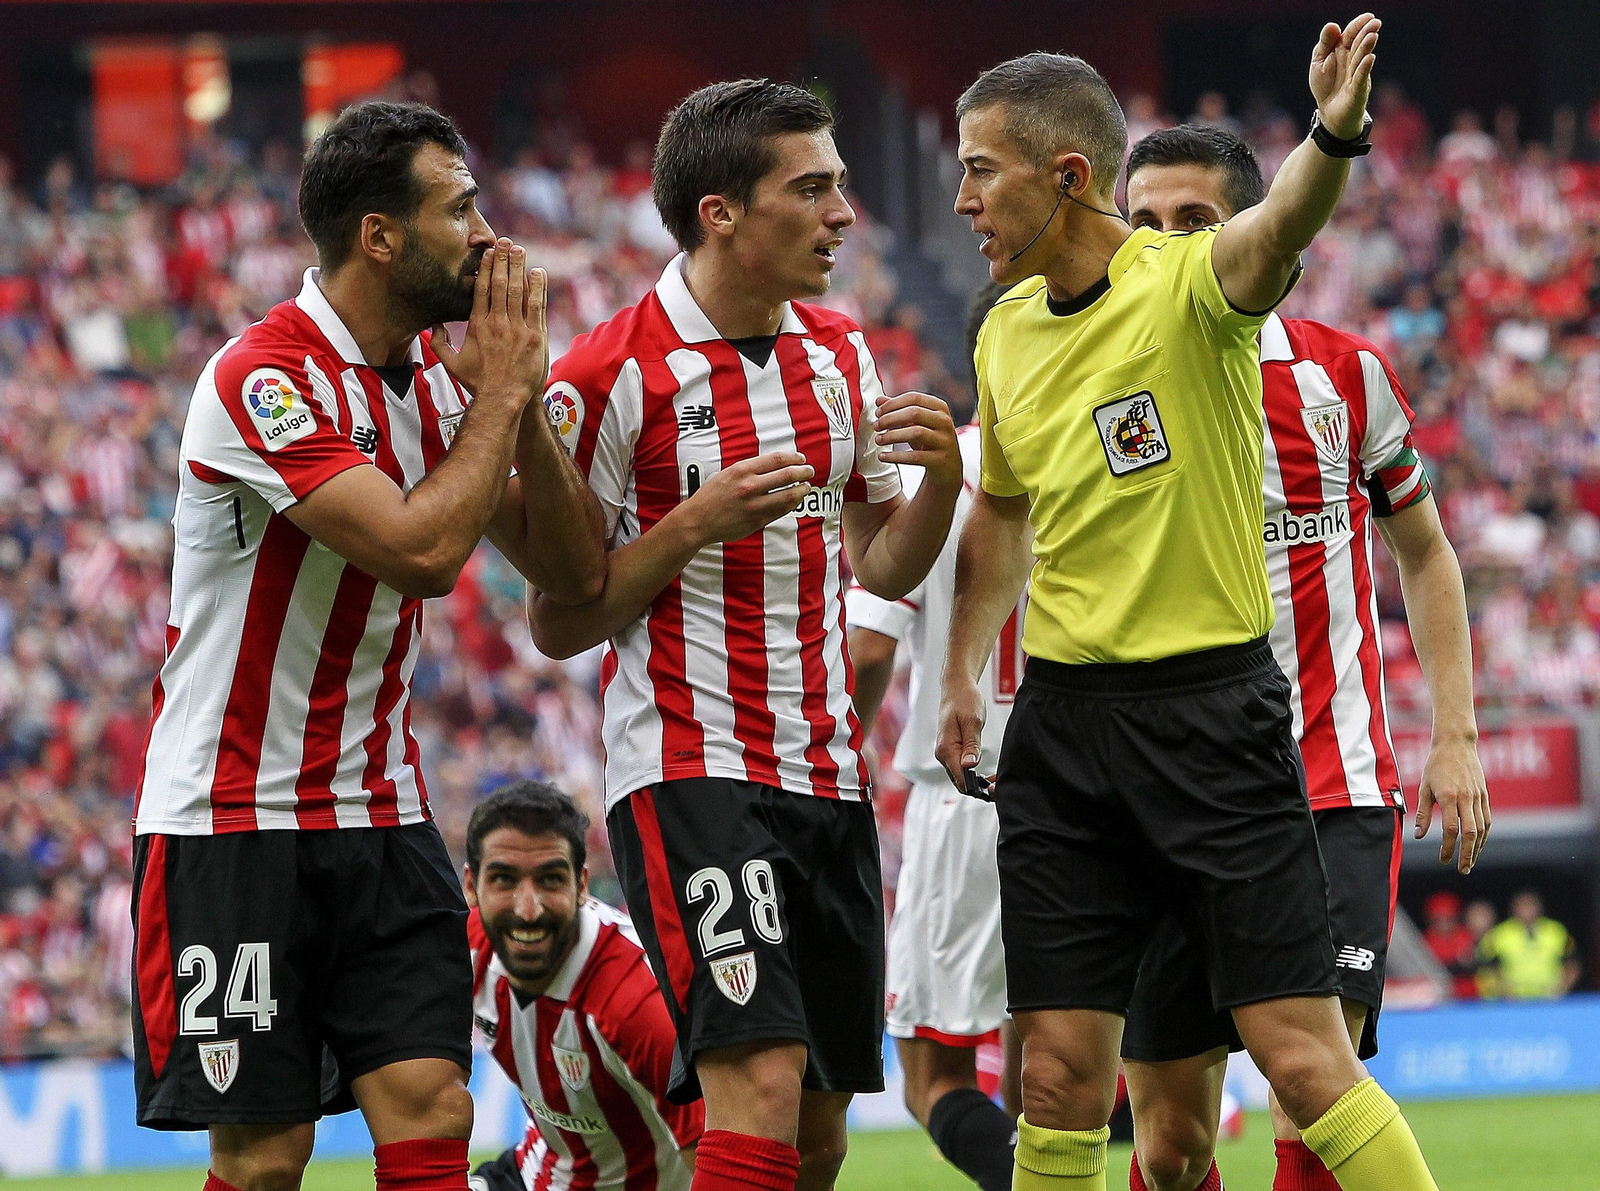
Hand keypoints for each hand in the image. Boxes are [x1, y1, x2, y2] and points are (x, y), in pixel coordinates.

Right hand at [432, 239, 548, 409]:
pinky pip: (537, 306)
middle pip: (500, 284)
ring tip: (520, 250)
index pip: (481, 289)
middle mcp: (498, 323)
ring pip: (518, 291)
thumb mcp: (452, 363)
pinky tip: (538, 273)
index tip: (488, 252)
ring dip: (519, 268)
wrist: (503, 399)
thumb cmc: (478, 383)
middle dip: (503, 260)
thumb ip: (439, 343)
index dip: (486, 268)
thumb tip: (431, 326)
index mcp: (478, 326)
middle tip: (505, 242)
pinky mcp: (536, 337)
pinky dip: (538, 288)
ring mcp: (518, 329)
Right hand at [681, 453, 814, 544]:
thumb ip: (750, 469)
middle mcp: (749, 486)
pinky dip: (791, 504)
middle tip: (810, 471)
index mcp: (741, 470)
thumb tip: (776, 465)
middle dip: (803, 472)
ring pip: (789, 495)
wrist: (698, 521)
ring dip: (801, 490)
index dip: (793, 458)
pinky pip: (781, 511)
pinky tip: (794, 501)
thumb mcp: (728, 474)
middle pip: (787, 475)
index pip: (776, 459)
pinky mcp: (757, 521)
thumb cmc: (711, 495)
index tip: (801, 459)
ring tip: (806, 487)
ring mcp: (755, 505)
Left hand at [875, 392, 961, 487]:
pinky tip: (883, 456)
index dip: (893, 404)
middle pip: (914, 413)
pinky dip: (896, 456)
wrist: (948, 468)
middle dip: (891, 418)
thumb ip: (899, 410)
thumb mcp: (916, 424)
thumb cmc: (929, 441)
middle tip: (876, 426)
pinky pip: (915, 456)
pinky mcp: (941, 459)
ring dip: (892, 435)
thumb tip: (879, 400)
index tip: (878, 412)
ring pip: (916, 432)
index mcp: (939, 408)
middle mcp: (945, 422)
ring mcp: (945, 441)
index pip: (913, 398)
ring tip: (879, 440)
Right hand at [936, 677, 987, 792]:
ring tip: (995, 781)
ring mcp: (945, 753)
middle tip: (998, 787)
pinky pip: (960, 769)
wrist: (956, 688)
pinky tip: (986, 775)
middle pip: (959, 782)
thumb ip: (971, 745)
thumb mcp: (972, 721)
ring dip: (975, 783)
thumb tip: (970, 766)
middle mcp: (942, 754)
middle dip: (977, 789)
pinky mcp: (951, 750)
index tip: (994, 789)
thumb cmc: (964, 700)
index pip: (960, 779)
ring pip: (960, 777)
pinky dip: (972, 775)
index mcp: (946, 749)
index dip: (976, 788)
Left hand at [1309, 12, 1380, 139]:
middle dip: (1366, 33)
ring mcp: (1357, 75)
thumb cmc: (1326, 86)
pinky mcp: (1357, 90)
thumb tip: (1332, 25)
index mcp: (1342, 51)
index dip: (1359, 25)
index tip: (1368, 17)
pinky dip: (1364, 68)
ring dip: (1366, 48)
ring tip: (1372, 36)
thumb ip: (1324, 44)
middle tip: (1375, 23)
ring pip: (1361, 59)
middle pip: (1359, 44)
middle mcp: (1352, 61)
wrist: (1329, 113)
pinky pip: (1361, 78)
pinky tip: (1370, 58)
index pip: (1351, 35)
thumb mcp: (1318, 63)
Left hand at [1414, 732, 1489, 873]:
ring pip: (1482, 828)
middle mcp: (1466, 798)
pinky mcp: (1485, 794)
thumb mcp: (1424, 787)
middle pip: (1470, 833)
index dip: (1447, 847)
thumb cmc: (1435, 765)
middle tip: (1462, 869)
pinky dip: (1484, 835)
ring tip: (1471, 862)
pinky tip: (1479, 844)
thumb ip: (1423, 812)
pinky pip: (1487, 819)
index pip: (1450, 829)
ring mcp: (1478, 797)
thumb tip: (1419, 836)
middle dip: (1467, 854)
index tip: (1443, 860)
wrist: (1456, 743)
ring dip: (1478, 848)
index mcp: (1448, 797)